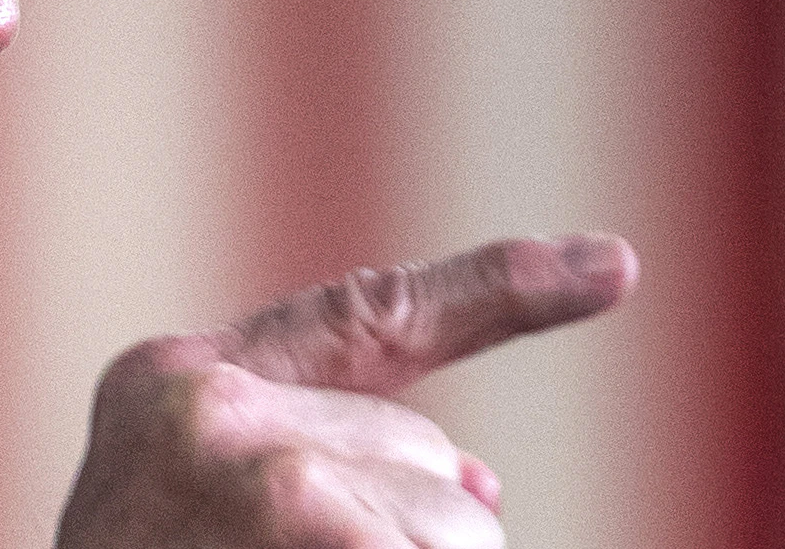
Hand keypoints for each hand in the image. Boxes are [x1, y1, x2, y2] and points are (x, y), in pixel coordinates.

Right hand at [54, 234, 637, 548]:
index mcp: (170, 380)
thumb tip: (478, 482)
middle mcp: (212, 408)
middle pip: (423, 455)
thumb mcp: (184, 511)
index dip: (504, 285)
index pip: (358, 313)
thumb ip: (312, 462)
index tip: (614, 263)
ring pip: (459, 528)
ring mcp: (268, 483)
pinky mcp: (328, 541)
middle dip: (393, 535)